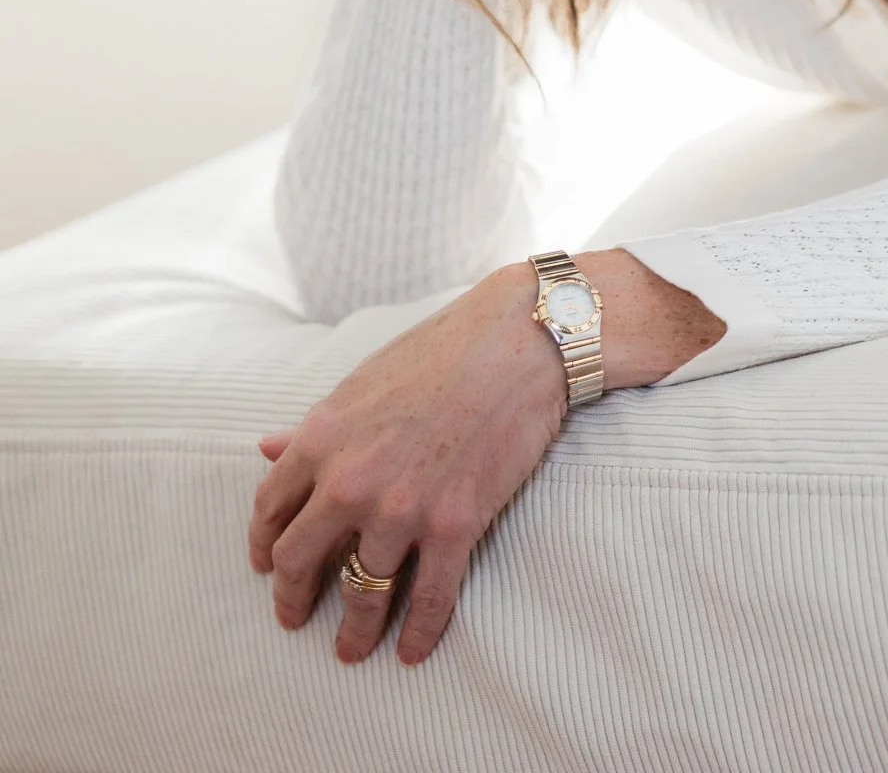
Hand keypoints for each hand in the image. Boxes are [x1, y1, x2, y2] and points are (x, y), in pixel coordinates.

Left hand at [248, 263, 566, 667]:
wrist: (518, 341)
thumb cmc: (441, 350)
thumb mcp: (363, 382)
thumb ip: (314, 427)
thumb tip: (267, 449)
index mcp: (322, 437)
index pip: (270, 509)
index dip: (263, 545)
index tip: (267, 566)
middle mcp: (351, 480)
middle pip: (301, 561)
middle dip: (292, 598)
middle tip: (294, 618)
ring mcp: (403, 508)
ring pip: (363, 593)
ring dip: (354, 631)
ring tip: (351, 650)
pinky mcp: (456, 525)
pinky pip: (430, 599)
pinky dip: (418, 634)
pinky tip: (409, 653)